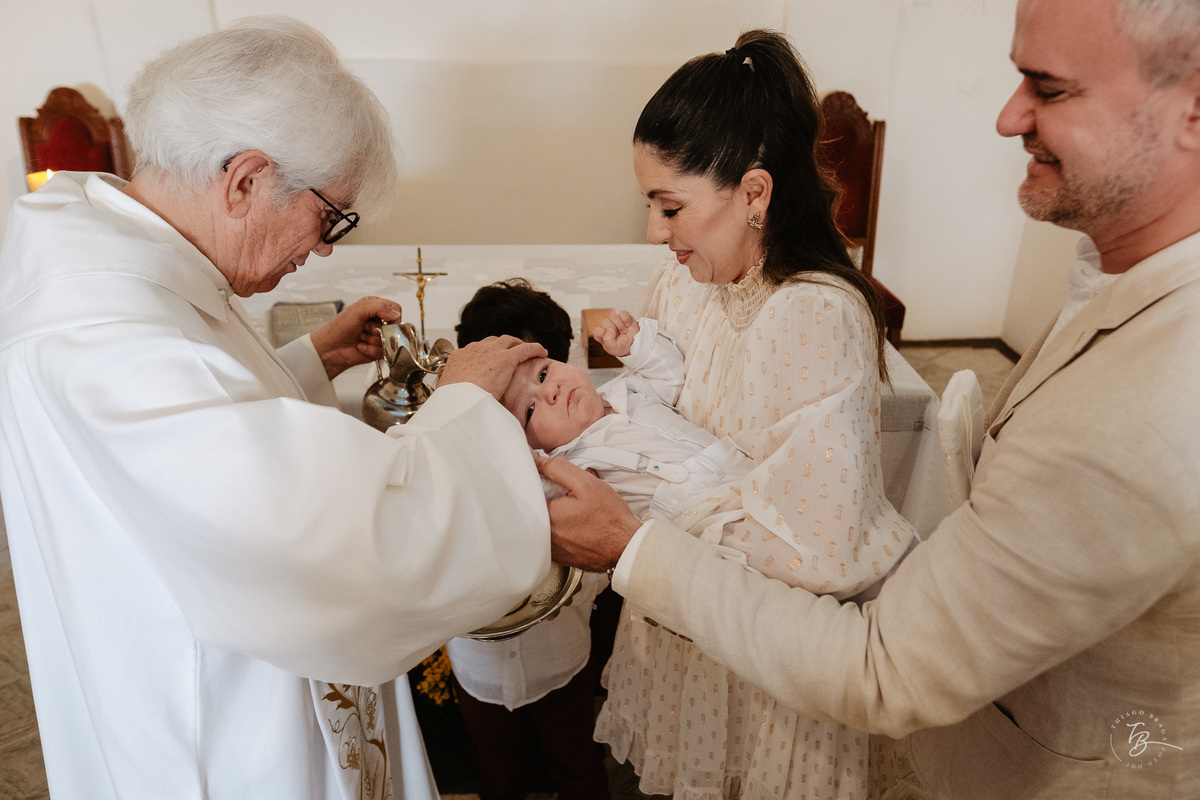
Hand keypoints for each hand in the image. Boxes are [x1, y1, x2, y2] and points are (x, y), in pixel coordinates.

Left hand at [309, 297, 401, 379]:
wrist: (331, 348)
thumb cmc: (339, 328)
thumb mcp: (358, 310)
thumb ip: (379, 306)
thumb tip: (395, 315)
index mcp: (375, 306)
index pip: (396, 310)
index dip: (391, 317)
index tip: (381, 321)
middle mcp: (378, 320)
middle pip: (395, 326)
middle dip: (378, 330)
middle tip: (365, 328)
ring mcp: (379, 336)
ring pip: (390, 340)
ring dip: (372, 340)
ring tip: (361, 337)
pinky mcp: (378, 349)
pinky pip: (384, 351)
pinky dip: (371, 350)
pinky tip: (361, 346)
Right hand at [437, 335, 546, 400]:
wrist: (458, 401)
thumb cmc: (453, 403)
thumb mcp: (452, 396)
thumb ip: (461, 394)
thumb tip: (467, 404)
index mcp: (458, 358)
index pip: (474, 351)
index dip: (485, 355)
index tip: (491, 361)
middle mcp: (474, 350)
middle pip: (492, 342)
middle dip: (502, 346)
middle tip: (511, 353)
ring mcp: (490, 352)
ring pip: (509, 341)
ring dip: (518, 345)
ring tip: (526, 350)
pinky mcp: (506, 358)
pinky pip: (525, 349)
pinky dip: (534, 349)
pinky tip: (542, 352)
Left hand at [540, 455, 640, 571]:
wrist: (627, 547)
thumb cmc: (609, 517)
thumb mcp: (585, 483)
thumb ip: (557, 468)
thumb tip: (536, 460)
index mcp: (545, 517)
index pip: (527, 491)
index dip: (537, 479)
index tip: (550, 478)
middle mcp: (542, 537)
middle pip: (533, 508)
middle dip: (546, 496)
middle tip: (565, 495)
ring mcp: (550, 550)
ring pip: (541, 523)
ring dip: (551, 513)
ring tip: (571, 510)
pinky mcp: (558, 557)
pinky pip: (551, 537)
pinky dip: (558, 527)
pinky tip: (574, 523)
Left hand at [593, 310, 638, 357]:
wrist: (634, 345)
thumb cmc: (622, 347)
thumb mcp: (613, 349)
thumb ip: (608, 341)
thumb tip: (610, 329)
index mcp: (601, 335)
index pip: (597, 331)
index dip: (603, 334)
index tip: (610, 338)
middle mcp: (607, 326)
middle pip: (604, 322)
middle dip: (613, 329)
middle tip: (619, 335)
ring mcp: (615, 320)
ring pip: (614, 317)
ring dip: (620, 325)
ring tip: (624, 331)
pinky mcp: (623, 316)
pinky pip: (623, 313)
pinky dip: (626, 320)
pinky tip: (628, 325)